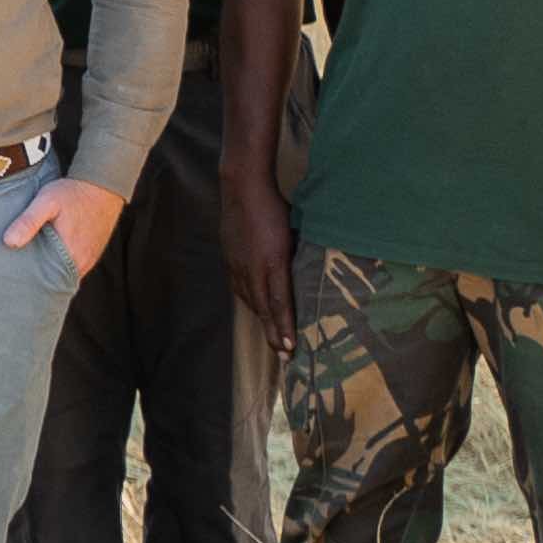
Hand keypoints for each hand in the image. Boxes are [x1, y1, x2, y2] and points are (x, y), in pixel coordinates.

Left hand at [5, 177, 126, 280]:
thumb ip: (28, 221)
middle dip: (37, 280)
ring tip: (29, 267)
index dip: (30, 283)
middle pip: (55, 280)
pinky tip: (47, 257)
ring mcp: (88, 258)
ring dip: (49, 272)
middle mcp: (82, 262)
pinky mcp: (91, 252)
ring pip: (64, 273)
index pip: (47, 282)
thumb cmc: (73, 193)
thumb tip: (8, 242)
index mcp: (70, 254)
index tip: (13, 280)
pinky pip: (72, 266)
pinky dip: (60, 264)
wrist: (102, 184)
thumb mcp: (46, 202)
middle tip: (17, 276)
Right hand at [220, 170, 295, 342]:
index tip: (290, 349)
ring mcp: (238, 264)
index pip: (279, 304)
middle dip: (273, 333)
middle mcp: (252, 269)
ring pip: (250, 300)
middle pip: (263, 309)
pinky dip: (249, 302)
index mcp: (272, 263)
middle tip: (283, 355)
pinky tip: (254, 304)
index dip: (284, 328)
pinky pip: (240, 287)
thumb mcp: (295, 230)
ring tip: (271, 335)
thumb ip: (301, 254)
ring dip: (262, 320)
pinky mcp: (230, 258)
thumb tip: (312, 272)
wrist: (242, 186)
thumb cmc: (274, 205)